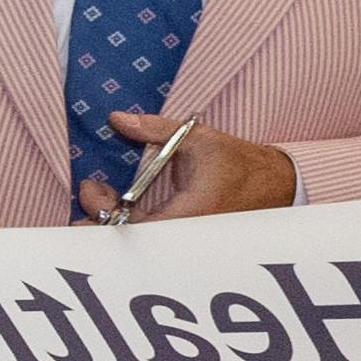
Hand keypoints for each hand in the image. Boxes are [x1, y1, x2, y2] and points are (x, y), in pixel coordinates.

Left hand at [95, 111, 294, 221]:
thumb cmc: (239, 162)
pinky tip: (115, 204)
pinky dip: (126, 222)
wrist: (274, 184)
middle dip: (99, 222)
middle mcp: (189, 233)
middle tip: (87, 193)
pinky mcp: (185, 237)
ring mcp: (187, 239)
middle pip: (131, 241)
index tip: (90, 187)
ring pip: (138, 241)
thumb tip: (118, 118)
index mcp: (194, 212)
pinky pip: (149, 236)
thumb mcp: (199, 138)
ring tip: (97, 195)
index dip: (104, 212)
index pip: (137, 226)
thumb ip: (157, 128)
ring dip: (111, 221)